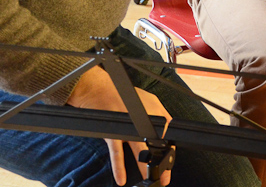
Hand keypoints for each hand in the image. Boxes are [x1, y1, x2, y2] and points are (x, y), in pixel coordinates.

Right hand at [68, 67, 172, 185]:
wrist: (97, 88)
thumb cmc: (121, 94)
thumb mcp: (146, 99)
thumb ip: (158, 113)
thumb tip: (168, 127)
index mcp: (153, 108)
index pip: (167, 131)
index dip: (168, 148)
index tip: (169, 161)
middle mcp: (142, 116)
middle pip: (156, 143)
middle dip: (162, 162)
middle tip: (165, 177)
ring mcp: (127, 124)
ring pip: (140, 149)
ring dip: (144, 167)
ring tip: (149, 180)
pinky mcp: (112, 131)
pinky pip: (117, 152)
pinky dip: (119, 167)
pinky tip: (122, 179)